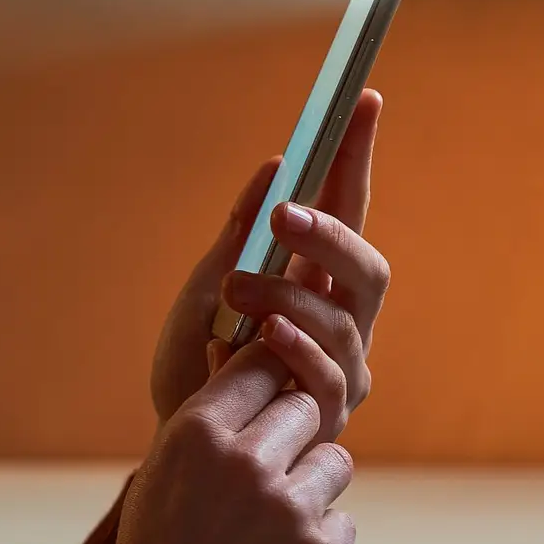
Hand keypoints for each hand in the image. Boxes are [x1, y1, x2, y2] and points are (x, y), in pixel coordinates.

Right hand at [91, 333, 357, 543]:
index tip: (269, 384)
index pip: (259, 364)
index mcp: (195, 433)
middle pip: (304, 406)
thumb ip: (209, 417)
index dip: (268, 373)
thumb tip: (243, 348)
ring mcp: (288, 511)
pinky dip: (319, 535)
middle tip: (267, 463)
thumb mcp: (162, 472)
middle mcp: (245, 462)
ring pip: (335, 461)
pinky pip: (343, 519)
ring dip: (313, 480)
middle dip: (292, 430)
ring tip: (272, 516)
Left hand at [150, 89, 387, 443]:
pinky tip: (266, 331)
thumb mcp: (204, 289)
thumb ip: (238, 237)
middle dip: (329, 234)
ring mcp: (341, 368)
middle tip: (282, 215)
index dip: (355, 157)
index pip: (346, 209)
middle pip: (365, 266)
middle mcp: (341, 322)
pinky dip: (296, 345)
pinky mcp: (326, 414)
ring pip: (342, 317)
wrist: (177, 443)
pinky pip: (327, 374)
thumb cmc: (193, 366)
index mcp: (314, 282)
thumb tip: (276, 167)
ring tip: (234, 290)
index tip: (360, 100)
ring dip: (287, 293)